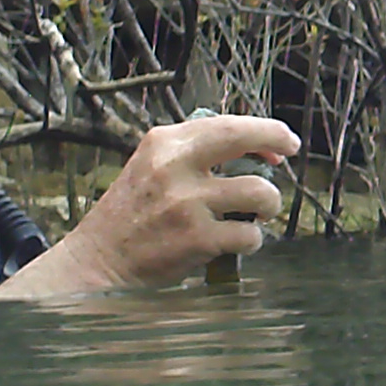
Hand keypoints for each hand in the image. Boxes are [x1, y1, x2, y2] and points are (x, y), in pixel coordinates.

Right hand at [0, 114, 299, 298]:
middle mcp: (174, 166)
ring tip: (257, 215)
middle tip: (287, 160)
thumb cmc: (132, 215)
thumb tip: (260, 151)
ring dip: (268, 205)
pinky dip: (251, 240)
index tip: (282, 140)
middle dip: (277, 142)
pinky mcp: (197, 239)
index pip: (226, 124)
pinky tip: (237, 242)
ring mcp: (187, 203)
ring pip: (260, 192)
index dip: (263, 130)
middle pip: (245, 140)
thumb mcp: (152, 167)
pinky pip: (249, 234)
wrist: (98, 261)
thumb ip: (194, 154)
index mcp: (163, 142)